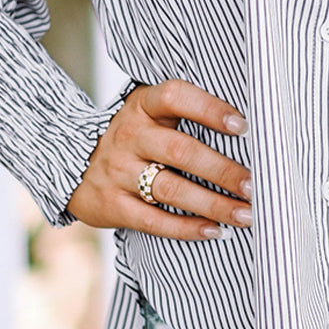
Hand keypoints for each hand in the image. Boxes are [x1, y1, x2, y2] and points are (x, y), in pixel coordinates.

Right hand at [66, 78, 252, 237]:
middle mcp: (128, 135)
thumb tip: (252, 131)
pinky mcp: (112, 204)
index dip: (209, 109)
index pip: (175, 97)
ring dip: (213, 204)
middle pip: (181, 151)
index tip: (243, 126)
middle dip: (223, 171)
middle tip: (255, 186)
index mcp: (142, 106)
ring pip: (171, 189)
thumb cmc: (135, 137)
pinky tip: (214, 231)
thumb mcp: (150, 114)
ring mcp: (117, 171)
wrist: (73, 165)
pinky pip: (153, 220)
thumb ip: (186, 114)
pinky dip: (186, 228)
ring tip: (245, 214)